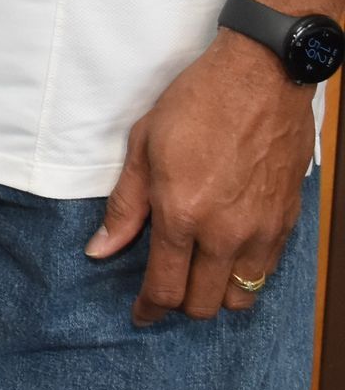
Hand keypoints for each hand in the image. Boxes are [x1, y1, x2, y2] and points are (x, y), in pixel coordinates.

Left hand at [87, 31, 313, 324]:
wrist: (262, 75)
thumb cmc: (198, 102)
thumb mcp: (144, 144)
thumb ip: (125, 205)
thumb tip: (102, 249)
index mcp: (182, 214)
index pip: (165, 288)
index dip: (148, 309)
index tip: (141, 314)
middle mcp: (225, 232)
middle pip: (202, 304)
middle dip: (180, 305)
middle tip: (168, 288)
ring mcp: (261, 229)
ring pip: (240, 296)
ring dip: (216, 295)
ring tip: (200, 275)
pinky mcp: (286, 220)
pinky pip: (266, 271)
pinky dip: (246, 274)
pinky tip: (229, 254)